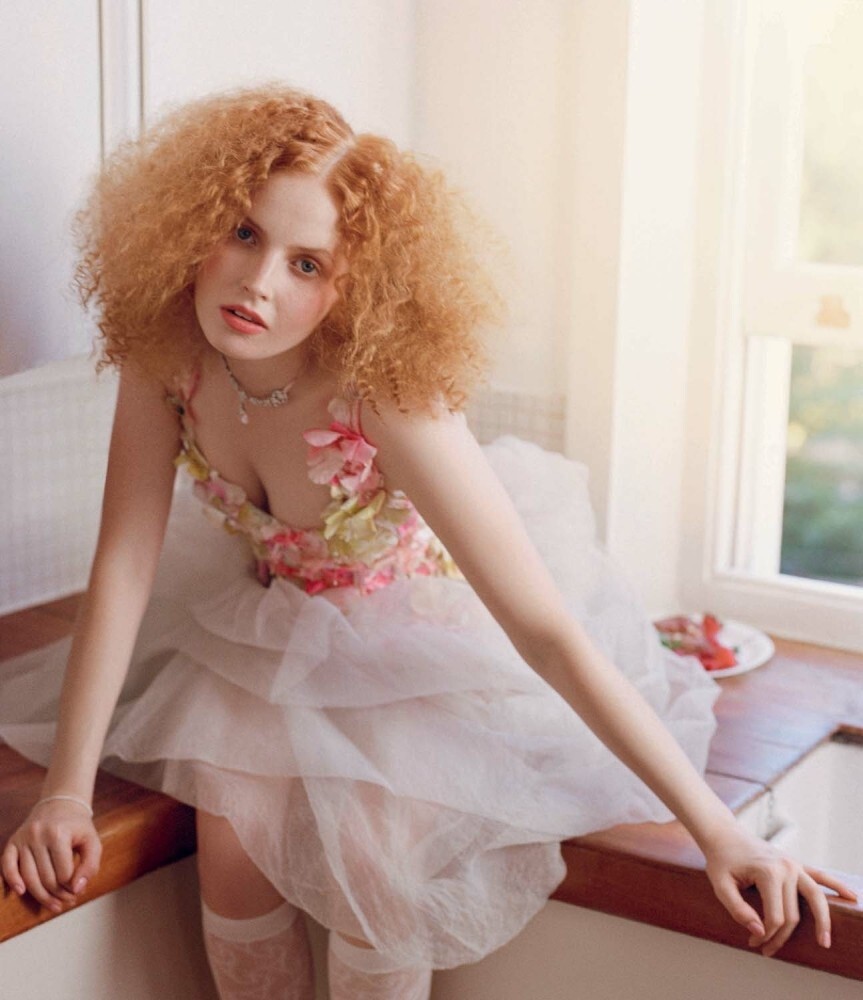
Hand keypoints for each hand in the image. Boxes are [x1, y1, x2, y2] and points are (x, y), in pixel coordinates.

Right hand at [1, 799, 101, 913]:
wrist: (60, 804)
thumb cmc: (78, 827)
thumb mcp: (92, 841)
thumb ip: (90, 865)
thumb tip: (77, 889)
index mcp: (58, 833)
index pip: (63, 873)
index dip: (71, 887)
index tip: (77, 892)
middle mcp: (38, 835)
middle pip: (45, 878)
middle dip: (57, 894)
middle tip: (67, 901)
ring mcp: (23, 838)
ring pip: (28, 877)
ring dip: (41, 895)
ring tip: (54, 904)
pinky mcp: (12, 841)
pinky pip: (7, 865)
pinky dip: (12, 880)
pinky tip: (21, 892)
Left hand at [702, 822, 857, 956]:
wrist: (725, 835)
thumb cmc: (721, 860)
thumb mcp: (720, 885)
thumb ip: (737, 909)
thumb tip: (759, 931)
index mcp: (768, 872)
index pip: (776, 917)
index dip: (766, 935)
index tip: (752, 942)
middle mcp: (787, 868)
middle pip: (793, 914)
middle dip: (781, 936)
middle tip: (767, 950)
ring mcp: (794, 865)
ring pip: (816, 898)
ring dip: (822, 921)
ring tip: (824, 942)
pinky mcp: (797, 864)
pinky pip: (821, 876)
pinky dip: (837, 886)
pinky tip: (852, 897)